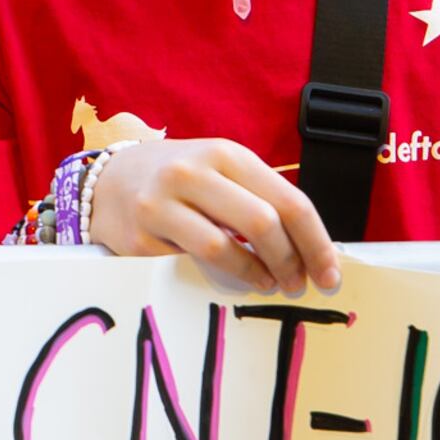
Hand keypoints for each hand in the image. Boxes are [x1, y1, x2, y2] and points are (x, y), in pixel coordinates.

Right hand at [82, 136, 339, 295]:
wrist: (108, 181)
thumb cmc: (180, 180)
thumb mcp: (220, 171)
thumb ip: (260, 198)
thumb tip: (310, 247)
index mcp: (226, 154)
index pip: (288, 199)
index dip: (316, 241)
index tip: (330, 272)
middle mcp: (193, 172)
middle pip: (262, 222)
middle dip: (290, 261)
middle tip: (299, 284)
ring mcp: (162, 203)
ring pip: (225, 247)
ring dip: (256, 274)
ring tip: (268, 284)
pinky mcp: (140, 236)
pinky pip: (191, 264)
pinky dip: (221, 278)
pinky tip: (234, 281)